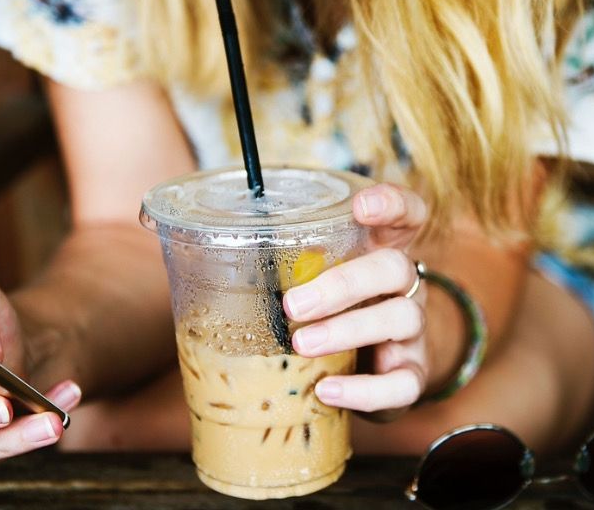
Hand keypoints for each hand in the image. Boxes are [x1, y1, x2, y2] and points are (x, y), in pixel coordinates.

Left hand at [283, 183, 427, 418]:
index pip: (405, 213)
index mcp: (380, 250)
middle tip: (293, 304)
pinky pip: (402, 383)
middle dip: (343, 284)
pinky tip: (326, 390)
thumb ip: (275, 261)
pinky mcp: (412, 373)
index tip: (361, 206)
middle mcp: (403, 285)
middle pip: (393, 267)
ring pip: (400, 319)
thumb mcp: (313, 277)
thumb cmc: (333, 309)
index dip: (391, 204)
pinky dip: (364, 389)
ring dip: (346, 330)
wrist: (377, 366)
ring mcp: (412, 330)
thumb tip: (180, 246)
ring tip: (301, 345)